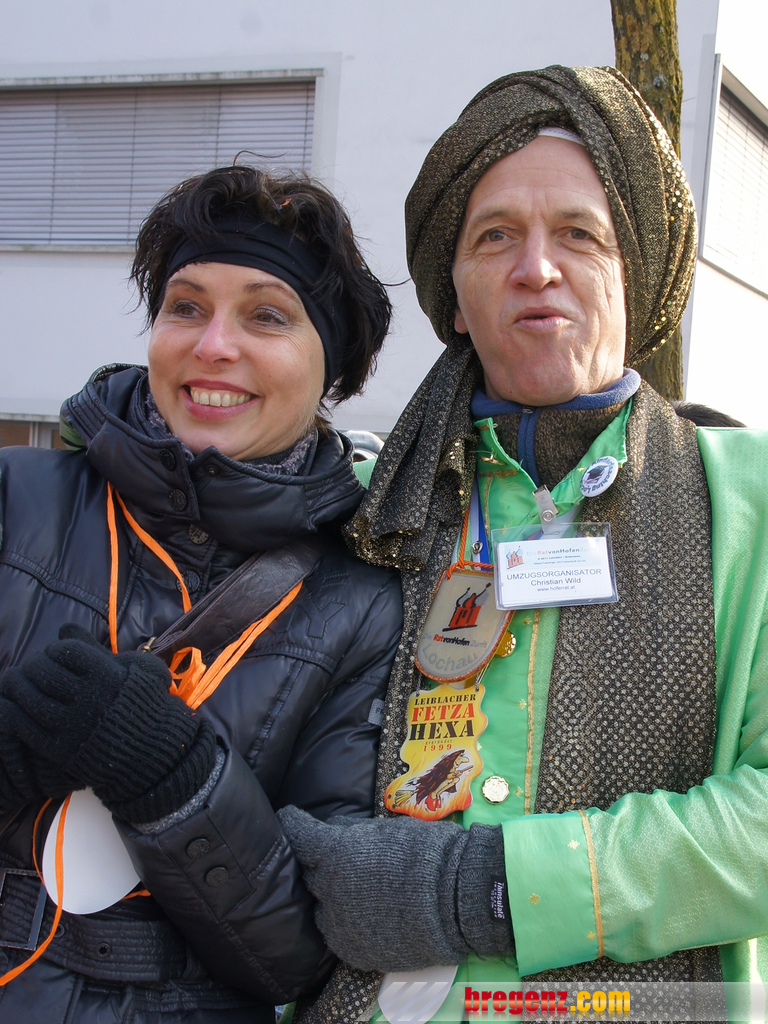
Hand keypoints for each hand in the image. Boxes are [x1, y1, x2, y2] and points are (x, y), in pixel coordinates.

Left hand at [0, 624, 215, 821]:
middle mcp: (89, 699)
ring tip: (14, 679)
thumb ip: (97, 647)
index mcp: (108, 676)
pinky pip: (28, 727)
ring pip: (32, 699)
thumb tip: (65, 627)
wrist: (154, 750)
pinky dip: (16, 712)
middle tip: (33, 664)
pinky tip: (14, 704)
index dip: (56, 648)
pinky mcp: (62, 749)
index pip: (68, 651)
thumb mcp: (136, 668)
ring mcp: (74, 725)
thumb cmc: (147, 703)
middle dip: (34, 664)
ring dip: (18, 685)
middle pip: (46, 672)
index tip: (55, 652)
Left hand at [278, 806, 512, 972]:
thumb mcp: (387, 829)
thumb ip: (352, 831)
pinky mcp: (352, 950)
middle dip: (319, 863)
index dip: (293, 824)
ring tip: (355, 891)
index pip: (297, 834)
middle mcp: (328, 889)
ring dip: (331, 896)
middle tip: (338, 858)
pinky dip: (346, 922)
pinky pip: (338, 933)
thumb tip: (332, 829)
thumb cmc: (426, 854)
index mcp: (334, 853)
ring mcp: (338, 924)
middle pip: (309, 873)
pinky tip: (366, 915)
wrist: (457, 901)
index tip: (292, 819)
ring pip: (321, 907)